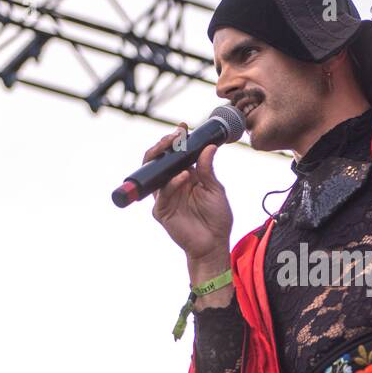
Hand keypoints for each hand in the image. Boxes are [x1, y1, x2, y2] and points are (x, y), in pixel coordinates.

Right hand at [143, 123, 232, 274]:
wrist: (214, 244)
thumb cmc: (216, 218)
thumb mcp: (215, 189)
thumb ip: (208, 170)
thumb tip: (209, 147)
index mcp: (184, 177)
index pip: (175, 155)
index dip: (176, 141)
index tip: (183, 128)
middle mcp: (171, 185)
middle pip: (159, 160)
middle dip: (163, 145)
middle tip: (174, 135)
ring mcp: (165, 197)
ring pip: (154, 173)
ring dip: (164, 157)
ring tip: (174, 146)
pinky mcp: (162, 211)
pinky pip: (163, 194)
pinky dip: (172, 183)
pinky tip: (183, 176)